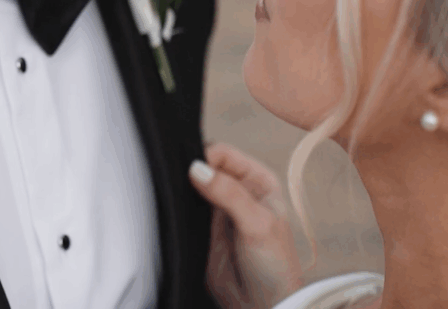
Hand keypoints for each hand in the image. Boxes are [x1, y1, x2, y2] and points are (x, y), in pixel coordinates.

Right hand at [190, 143, 303, 308]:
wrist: (260, 303)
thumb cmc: (275, 266)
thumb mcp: (257, 223)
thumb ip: (229, 193)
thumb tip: (198, 168)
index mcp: (257, 180)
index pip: (223, 154)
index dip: (205, 158)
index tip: (191, 171)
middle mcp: (236, 190)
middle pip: (204, 166)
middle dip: (190, 171)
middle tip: (180, 182)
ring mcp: (216, 208)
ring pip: (190, 186)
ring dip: (181, 189)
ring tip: (176, 197)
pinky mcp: (200, 226)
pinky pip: (182, 208)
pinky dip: (175, 206)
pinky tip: (172, 210)